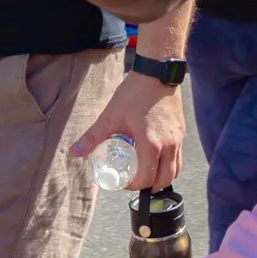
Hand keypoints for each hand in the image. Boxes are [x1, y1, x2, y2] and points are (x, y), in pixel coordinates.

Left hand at [69, 69, 185, 190]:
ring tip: (147, 170)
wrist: (158, 70)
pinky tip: (155, 153)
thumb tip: (74, 152)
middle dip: (150, 186)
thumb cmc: (135, 92)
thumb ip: (93, 136)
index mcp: (151, 145)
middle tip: (135, 180)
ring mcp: (178, 138)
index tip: (124, 182)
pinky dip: (168, 162)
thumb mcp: (111, 116)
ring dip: (162, 176)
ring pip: (175, 169)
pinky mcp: (181, 130)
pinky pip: (178, 155)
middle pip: (165, 180)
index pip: (146, 179)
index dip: (134, 186)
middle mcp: (169, 145)